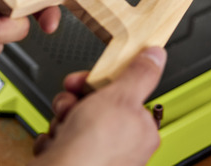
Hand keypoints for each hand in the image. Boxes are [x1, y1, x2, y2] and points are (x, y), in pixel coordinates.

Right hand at [31, 47, 166, 165]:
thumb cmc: (93, 150)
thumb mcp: (121, 97)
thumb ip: (139, 74)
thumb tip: (156, 55)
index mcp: (141, 132)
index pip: (123, 96)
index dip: (103, 84)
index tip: (90, 79)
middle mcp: (122, 149)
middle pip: (96, 107)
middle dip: (76, 101)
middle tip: (71, 103)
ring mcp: (98, 158)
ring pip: (75, 122)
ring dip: (62, 119)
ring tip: (63, 127)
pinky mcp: (75, 164)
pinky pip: (60, 142)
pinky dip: (53, 140)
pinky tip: (56, 145)